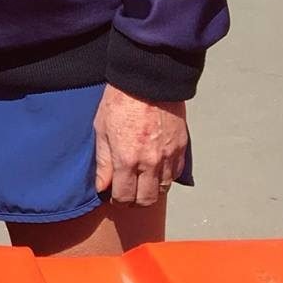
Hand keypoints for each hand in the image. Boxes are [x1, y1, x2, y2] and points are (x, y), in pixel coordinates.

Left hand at [94, 86, 186, 205]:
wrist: (148, 81)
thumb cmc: (119, 101)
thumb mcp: (101, 128)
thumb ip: (103, 161)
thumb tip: (102, 187)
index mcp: (127, 158)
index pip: (125, 196)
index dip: (118, 201)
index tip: (113, 196)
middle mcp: (150, 163)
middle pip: (146, 200)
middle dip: (135, 202)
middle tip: (127, 194)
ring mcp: (168, 157)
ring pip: (162, 190)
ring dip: (151, 191)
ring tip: (140, 182)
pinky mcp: (181, 150)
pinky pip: (175, 175)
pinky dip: (165, 178)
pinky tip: (155, 171)